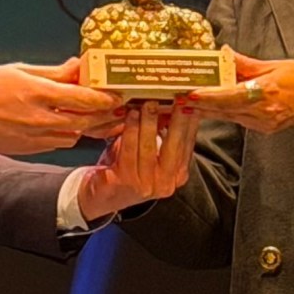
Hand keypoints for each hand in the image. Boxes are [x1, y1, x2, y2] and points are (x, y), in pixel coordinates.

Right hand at [0, 58, 123, 154]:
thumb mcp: (21, 70)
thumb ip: (54, 72)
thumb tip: (78, 66)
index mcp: (38, 93)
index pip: (83, 99)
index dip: (105, 99)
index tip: (118, 96)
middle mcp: (39, 117)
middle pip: (85, 121)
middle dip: (107, 117)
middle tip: (120, 111)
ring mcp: (34, 136)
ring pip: (74, 135)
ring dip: (90, 128)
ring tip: (103, 120)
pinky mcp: (29, 148)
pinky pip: (58, 143)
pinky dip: (70, 135)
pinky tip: (73, 127)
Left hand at [76, 100, 200, 220]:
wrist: (102, 194)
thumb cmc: (129, 166)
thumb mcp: (153, 152)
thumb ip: (165, 135)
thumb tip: (175, 103)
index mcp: (178, 175)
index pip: (188, 144)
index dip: (190, 122)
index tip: (191, 101)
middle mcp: (165, 183)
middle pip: (175, 146)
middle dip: (177, 120)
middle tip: (177, 99)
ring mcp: (145, 184)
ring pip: (150, 147)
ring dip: (150, 122)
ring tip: (149, 103)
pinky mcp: (125, 181)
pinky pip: (129, 150)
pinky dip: (130, 130)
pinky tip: (131, 115)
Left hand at [188, 49, 293, 133]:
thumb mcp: (272, 65)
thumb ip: (246, 63)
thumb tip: (225, 53)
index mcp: (264, 92)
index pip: (229, 96)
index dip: (208, 97)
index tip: (190, 95)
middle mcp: (262, 111)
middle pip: (225, 110)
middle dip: (201, 106)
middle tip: (180, 101)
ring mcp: (264, 123)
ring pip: (230, 117)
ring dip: (210, 111)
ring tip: (191, 105)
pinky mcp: (266, 129)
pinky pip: (241, 121)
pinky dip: (227, 114)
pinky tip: (214, 109)